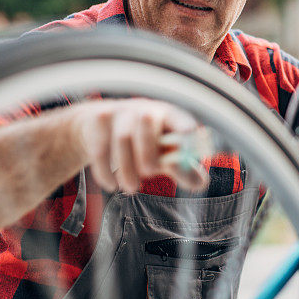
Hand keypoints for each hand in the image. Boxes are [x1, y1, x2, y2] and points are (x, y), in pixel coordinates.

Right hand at [72, 99, 209, 192]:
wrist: (99, 130)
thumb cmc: (143, 146)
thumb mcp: (165, 156)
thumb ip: (184, 171)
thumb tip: (200, 183)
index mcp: (169, 116)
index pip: (179, 118)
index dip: (183, 125)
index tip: (188, 135)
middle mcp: (145, 109)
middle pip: (148, 122)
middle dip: (148, 153)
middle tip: (149, 173)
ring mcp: (120, 112)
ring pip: (123, 138)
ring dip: (127, 169)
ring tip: (131, 188)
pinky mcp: (98, 120)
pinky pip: (101, 148)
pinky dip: (105, 171)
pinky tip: (111, 185)